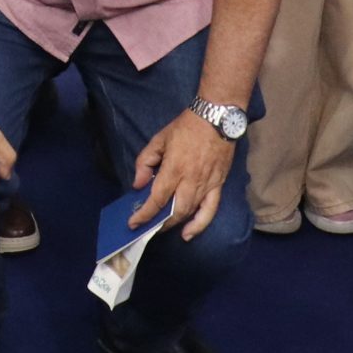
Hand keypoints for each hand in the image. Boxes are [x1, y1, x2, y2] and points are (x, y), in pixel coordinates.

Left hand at [131, 110, 236, 240]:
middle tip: (147, 226)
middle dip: (159, 223)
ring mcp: (206, 185)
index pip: (157, 199)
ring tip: (162, 227)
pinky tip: (188, 234)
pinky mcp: (218, 185)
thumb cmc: (185, 128)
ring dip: (174, 223)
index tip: (133, 223)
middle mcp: (191, 181)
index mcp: (174, 168)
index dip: (144, 214)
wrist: (216, 119)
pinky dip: (199, 225)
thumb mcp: (159, 139)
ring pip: (189, 212)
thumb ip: (145, 162)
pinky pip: (210, 211)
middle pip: (174, 211)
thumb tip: (138, 184)